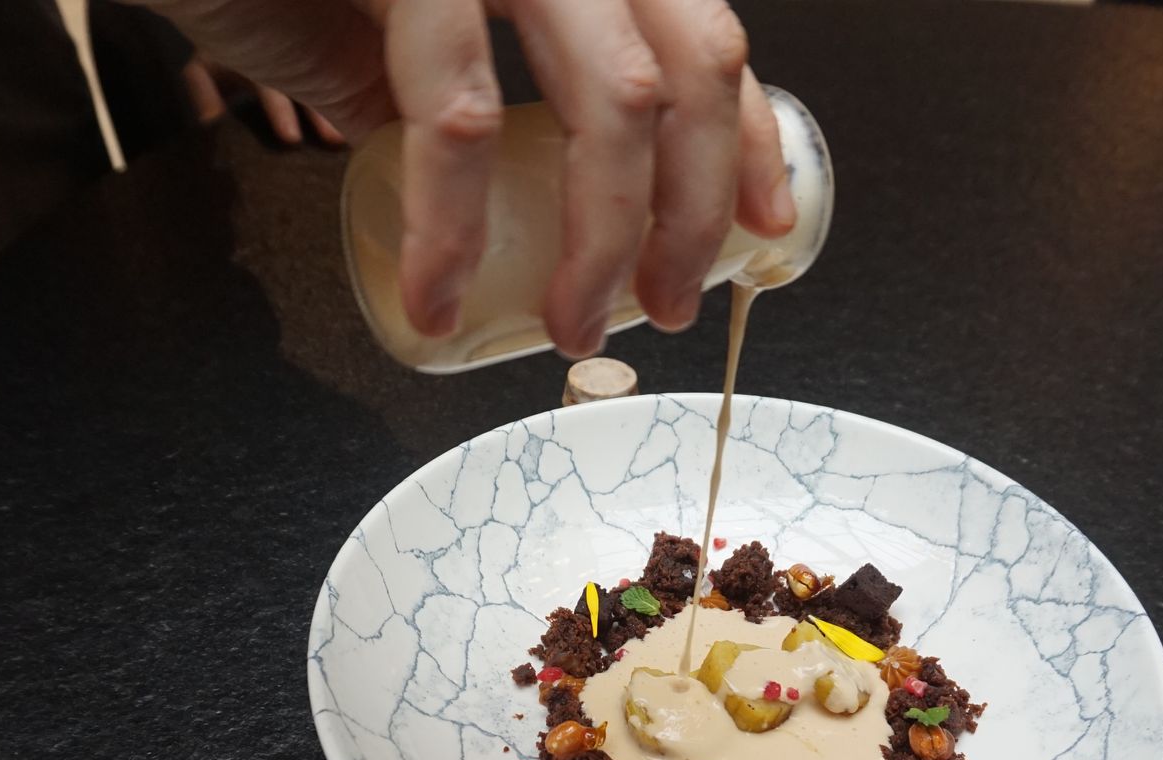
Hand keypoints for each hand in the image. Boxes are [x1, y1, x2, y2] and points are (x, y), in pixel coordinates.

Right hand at [138, 0, 795, 354]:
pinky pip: (459, 121)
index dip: (744, 139)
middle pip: (682, 70)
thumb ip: (460, 86)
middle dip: (686, 214)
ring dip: (602, 241)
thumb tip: (501, 192)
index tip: (762, 229)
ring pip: (610, 97)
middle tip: (660, 307)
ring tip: (570, 326)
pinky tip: (436, 298)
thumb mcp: (400, 27)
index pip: (702, 34)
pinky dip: (452, 232)